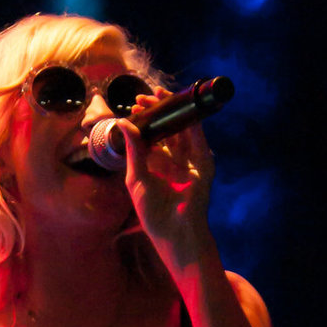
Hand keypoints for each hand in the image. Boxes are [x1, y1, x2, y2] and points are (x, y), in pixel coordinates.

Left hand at [119, 94, 216, 274]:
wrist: (174, 231)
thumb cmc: (152, 212)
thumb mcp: (136, 177)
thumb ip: (133, 149)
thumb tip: (122, 122)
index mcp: (156, 164)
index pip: (151, 134)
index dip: (145, 118)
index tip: (135, 105)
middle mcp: (174, 160)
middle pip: (167, 128)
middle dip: (158, 110)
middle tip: (145, 97)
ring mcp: (190, 161)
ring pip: (183, 129)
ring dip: (173, 110)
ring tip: (161, 95)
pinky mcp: (203, 165)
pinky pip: (198, 139)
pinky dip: (192, 121)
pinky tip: (183, 107)